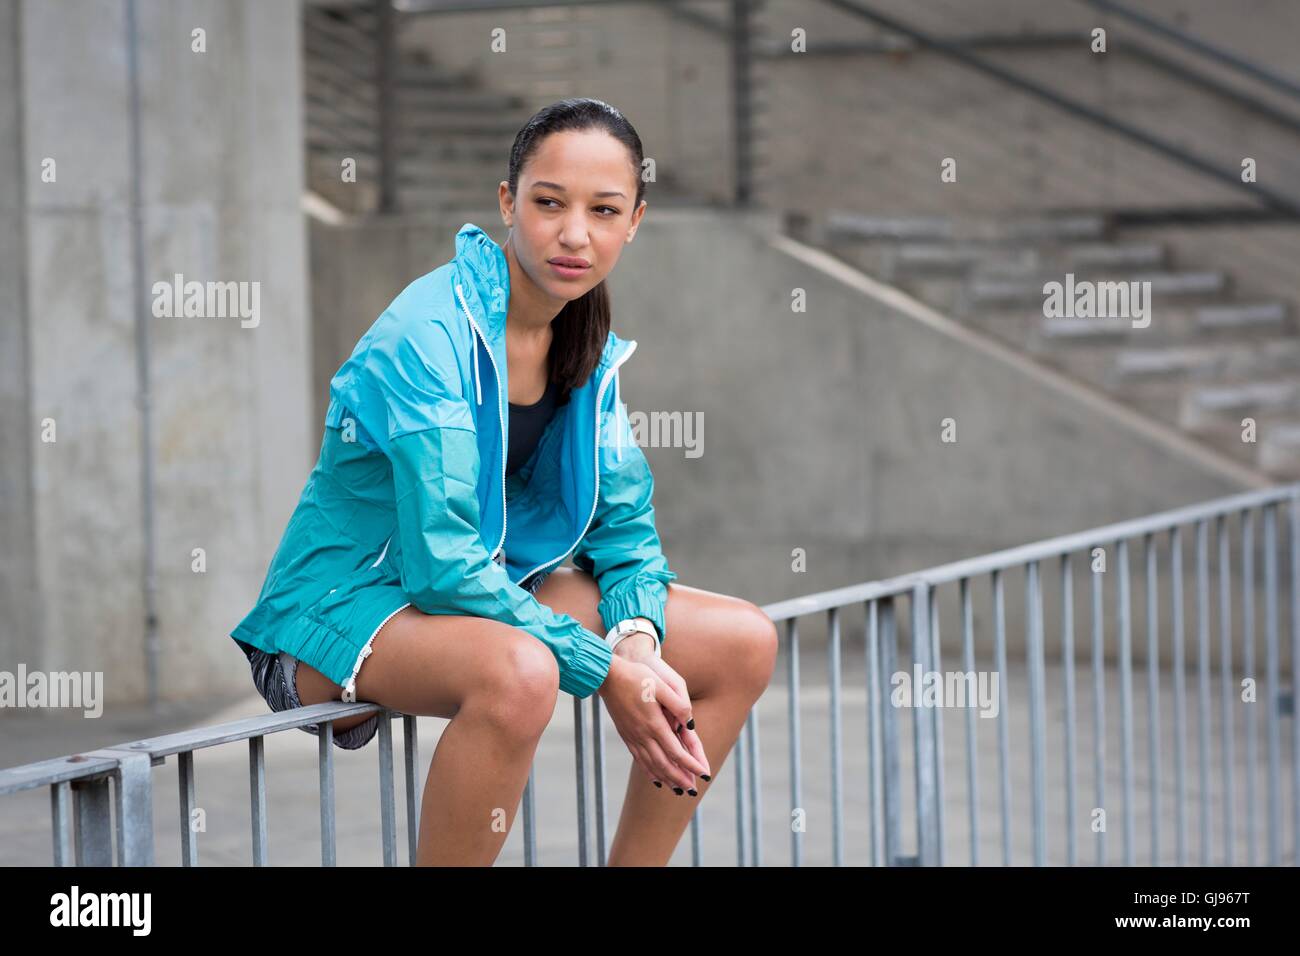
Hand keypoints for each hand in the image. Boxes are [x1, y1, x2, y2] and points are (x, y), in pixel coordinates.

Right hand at [598, 653, 708, 792]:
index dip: (691, 765)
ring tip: (678, 789)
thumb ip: (678, 704)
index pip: (677, 752)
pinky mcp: (626, 735)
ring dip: (666, 779)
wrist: (607, 676)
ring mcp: (633, 736)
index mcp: (654, 724)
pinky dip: (649, 771)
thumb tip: (689, 722)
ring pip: (651, 765)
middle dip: (680, 778)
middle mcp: (643, 735)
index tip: (704, 774)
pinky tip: (656, 778)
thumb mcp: (661, 685)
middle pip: (664, 764)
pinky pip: (639, 759)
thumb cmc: (636, 676)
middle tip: (693, 790)